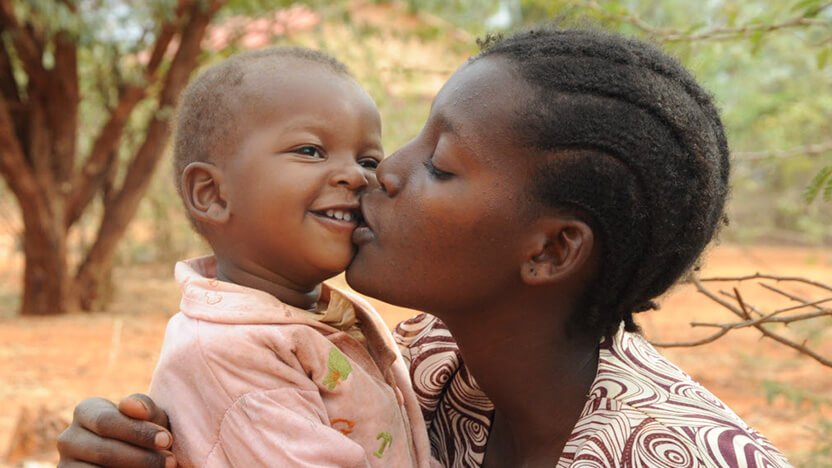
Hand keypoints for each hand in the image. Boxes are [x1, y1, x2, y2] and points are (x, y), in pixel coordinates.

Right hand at [57, 394, 175, 467]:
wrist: (136, 456)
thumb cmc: (145, 432)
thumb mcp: (150, 417)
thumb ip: (144, 407)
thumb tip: (128, 405)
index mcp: (86, 411)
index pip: (107, 422)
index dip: (139, 432)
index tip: (167, 441)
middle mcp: (68, 438)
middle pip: (105, 451)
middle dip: (142, 457)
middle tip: (171, 462)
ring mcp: (66, 464)